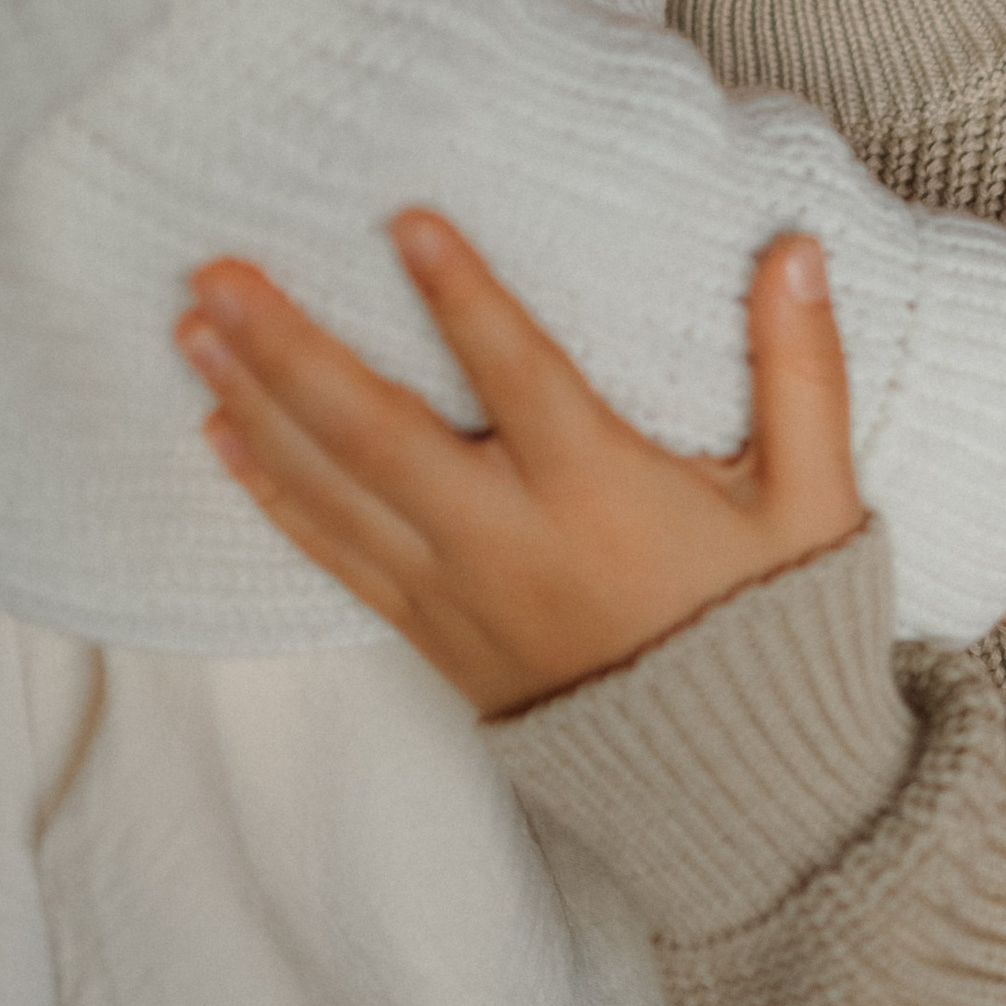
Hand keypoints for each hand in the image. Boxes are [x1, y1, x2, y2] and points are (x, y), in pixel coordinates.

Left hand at [175, 215, 862, 715]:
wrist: (730, 785)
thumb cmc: (770, 625)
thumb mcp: (814, 503)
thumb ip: (802, 372)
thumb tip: (798, 251)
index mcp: (600, 494)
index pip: (518, 377)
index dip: (463, 298)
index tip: (403, 219)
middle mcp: (510, 540)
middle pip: (376, 434)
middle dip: (289, 348)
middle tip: (218, 272)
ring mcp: (458, 591)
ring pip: (334, 489)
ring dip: (255, 403)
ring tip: (191, 328)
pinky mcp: (433, 631)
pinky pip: (334, 555)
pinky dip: (272, 493)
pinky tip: (221, 433)